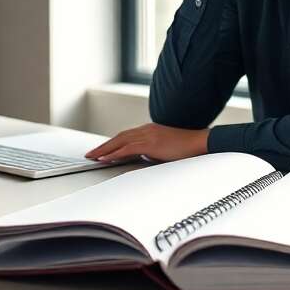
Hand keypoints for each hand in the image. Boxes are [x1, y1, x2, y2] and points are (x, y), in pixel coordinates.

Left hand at [85, 123, 209, 162]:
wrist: (199, 143)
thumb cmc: (186, 148)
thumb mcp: (164, 150)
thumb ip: (151, 153)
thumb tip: (140, 159)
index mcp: (149, 131)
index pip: (125, 136)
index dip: (111, 144)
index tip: (101, 151)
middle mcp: (146, 130)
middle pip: (119, 137)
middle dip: (103, 146)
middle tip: (90, 154)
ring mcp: (148, 135)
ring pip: (120, 141)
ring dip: (105, 150)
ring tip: (93, 157)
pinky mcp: (151, 143)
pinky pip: (128, 148)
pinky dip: (115, 153)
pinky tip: (107, 158)